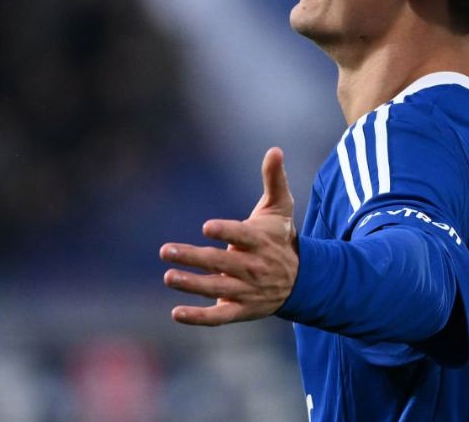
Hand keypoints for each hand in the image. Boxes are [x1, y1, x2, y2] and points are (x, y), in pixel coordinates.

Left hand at [161, 147, 298, 324]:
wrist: (302, 280)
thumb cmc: (281, 237)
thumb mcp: (281, 207)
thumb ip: (274, 179)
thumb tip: (275, 149)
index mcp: (261, 241)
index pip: (243, 236)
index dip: (226, 232)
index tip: (206, 227)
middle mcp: (254, 267)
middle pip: (221, 263)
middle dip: (193, 258)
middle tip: (165, 250)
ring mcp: (247, 291)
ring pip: (217, 289)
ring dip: (192, 285)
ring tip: (169, 277)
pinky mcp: (241, 310)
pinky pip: (219, 317)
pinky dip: (199, 318)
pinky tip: (176, 313)